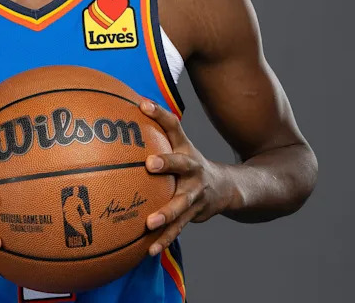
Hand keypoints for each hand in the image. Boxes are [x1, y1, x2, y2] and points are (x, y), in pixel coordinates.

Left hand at [140, 100, 229, 255]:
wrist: (227, 188)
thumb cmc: (189, 163)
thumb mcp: (179, 145)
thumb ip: (156, 130)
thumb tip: (128, 107)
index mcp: (185, 149)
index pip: (173, 125)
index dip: (159, 114)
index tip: (143, 105)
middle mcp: (193, 169)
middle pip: (182, 164)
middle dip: (167, 163)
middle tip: (150, 164)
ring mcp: (195, 193)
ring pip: (181, 203)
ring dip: (166, 213)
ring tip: (149, 222)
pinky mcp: (194, 214)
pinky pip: (177, 229)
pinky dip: (164, 240)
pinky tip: (149, 250)